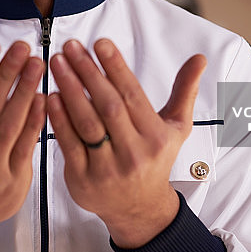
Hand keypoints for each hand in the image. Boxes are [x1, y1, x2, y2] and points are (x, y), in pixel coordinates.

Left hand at [47, 39, 205, 248]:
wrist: (139, 208)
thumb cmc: (154, 159)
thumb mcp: (176, 127)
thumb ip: (184, 90)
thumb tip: (199, 59)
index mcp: (155, 136)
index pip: (133, 95)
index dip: (116, 67)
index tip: (100, 43)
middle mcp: (133, 152)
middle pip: (108, 106)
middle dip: (88, 73)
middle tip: (71, 47)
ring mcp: (108, 168)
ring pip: (87, 123)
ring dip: (70, 90)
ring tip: (58, 64)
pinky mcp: (84, 179)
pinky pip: (69, 144)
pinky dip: (59, 119)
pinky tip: (51, 96)